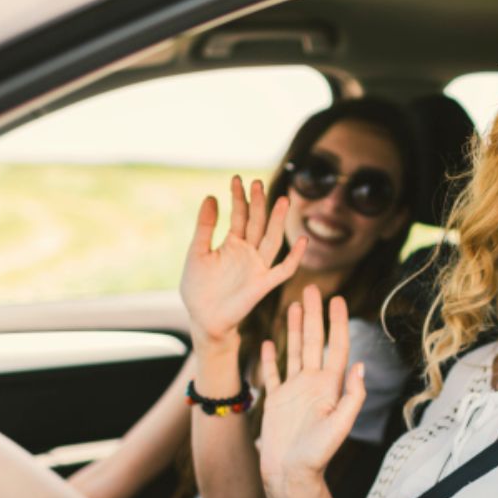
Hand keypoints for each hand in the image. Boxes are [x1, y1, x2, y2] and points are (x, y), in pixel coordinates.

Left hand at [180, 176, 306, 346]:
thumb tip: (211, 197)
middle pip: (258, 223)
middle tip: (258, 183)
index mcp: (232, 244)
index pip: (240, 215)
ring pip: (272, 240)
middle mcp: (248, 252)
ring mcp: (257, 267)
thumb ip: (205, 227)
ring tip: (283, 200)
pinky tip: (301, 241)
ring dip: (277, 222)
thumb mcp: (197, 253)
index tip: (237, 179)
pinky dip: (294, 257)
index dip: (239, 198)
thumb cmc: (197, 288)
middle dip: (259, 204)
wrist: (203, 319)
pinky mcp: (264, 284)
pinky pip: (284, 269)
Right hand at [258, 286, 365, 489]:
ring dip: (293, 329)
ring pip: (294, 352)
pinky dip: (271, 358)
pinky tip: (269, 342)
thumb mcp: (339, 426)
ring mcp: (294, 391)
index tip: (336, 299)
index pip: (335, 347)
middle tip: (311, 289)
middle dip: (313, 315)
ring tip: (293, 305)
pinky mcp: (276, 401)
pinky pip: (273, 374)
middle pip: (313, 341)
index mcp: (329, 387)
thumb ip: (351, 396)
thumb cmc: (316, 456)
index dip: (336, 323)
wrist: (290, 476)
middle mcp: (312, 384)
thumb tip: (360, 365)